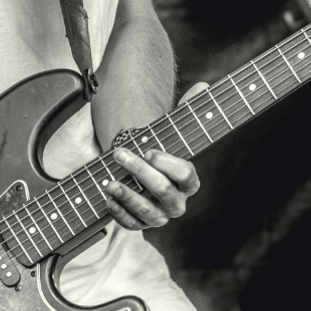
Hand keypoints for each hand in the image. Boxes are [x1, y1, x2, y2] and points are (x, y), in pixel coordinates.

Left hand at [103, 83, 205, 229]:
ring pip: (147, 211)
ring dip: (126, 195)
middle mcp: (177, 202)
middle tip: (119, 153)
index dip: (168, 163)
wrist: (142, 178)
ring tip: (108, 181)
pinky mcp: (141, 225)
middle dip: (139, 171)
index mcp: (189, 181)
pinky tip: (107, 196)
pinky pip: (130, 223)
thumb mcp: (170, 133)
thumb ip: (187, 111)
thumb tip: (203, 85)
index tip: (149, 150)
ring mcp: (159, 216)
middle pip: (163, 190)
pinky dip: (118, 210)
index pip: (186, 175)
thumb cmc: (158, 153)